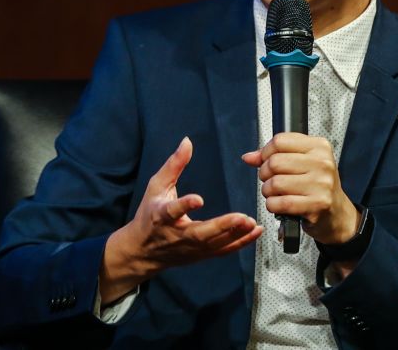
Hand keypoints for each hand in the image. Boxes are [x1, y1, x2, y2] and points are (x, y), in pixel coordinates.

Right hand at [99, 137, 262, 304]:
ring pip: (214, 244)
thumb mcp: (156, 187)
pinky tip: (255, 231)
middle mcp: (177, 234)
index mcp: (162, 216)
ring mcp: (190, 247)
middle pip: (200, 233)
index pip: (172, 211)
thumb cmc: (148, 215)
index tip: (198, 199)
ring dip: (235, 234)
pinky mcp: (201, 254)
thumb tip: (187, 142)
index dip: (185, 205)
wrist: (142, 251)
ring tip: (251, 223)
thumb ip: (173, 165)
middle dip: (221, 226)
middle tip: (240, 217)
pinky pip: (223, 250)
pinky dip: (241, 243)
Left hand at [241, 132, 359, 244]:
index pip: (280, 141)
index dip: (265, 153)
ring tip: (276, 193)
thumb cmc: (316, 186)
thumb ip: (274, 156)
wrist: (336, 213)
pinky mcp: (317, 205)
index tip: (267, 161)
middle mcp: (323, 163)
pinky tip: (280, 205)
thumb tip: (249, 157)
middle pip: (275, 162)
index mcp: (319, 147)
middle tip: (272, 180)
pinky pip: (280, 203)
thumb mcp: (301, 163)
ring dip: (268, 192)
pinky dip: (273, 205)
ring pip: (275, 183)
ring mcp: (321, 184)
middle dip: (265, 174)